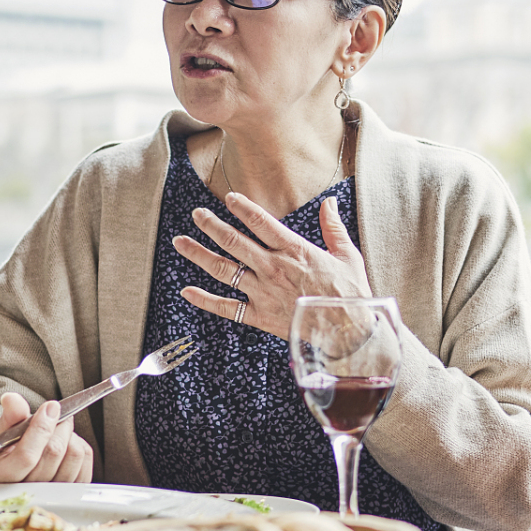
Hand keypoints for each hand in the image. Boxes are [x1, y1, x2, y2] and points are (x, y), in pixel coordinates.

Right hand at [0, 393, 93, 482]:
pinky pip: (85, 460)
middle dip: (59, 425)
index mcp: (4, 476)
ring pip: (73, 454)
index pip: (27, 455)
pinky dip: (79, 443)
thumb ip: (9, 416)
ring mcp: (53, 493)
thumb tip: (12, 399)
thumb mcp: (2, 433)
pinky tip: (67, 442)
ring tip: (58, 430)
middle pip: (54, 451)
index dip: (41, 428)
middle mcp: (29, 490)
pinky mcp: (73, 489)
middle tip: (55, 414)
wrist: (19, 472)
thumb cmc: (8, 451)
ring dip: (70, 434)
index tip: (50, 406)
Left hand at [173, 193, 369, 338]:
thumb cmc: (349, 294)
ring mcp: (263, 292)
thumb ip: (333, 227)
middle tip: (196, 214)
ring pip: (223, 269)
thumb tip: (329, 202)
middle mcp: (273, 268)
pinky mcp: (259, 315)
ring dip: (199, 254)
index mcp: (295, 250)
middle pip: (234, 241)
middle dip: (212, 225)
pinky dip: (204, 300)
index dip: (243, 208)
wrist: (348, 332)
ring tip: (180, 242)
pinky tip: (186, 291)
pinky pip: (226, 307)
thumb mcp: (347, 255)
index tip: (228, 198)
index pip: (262, 222)